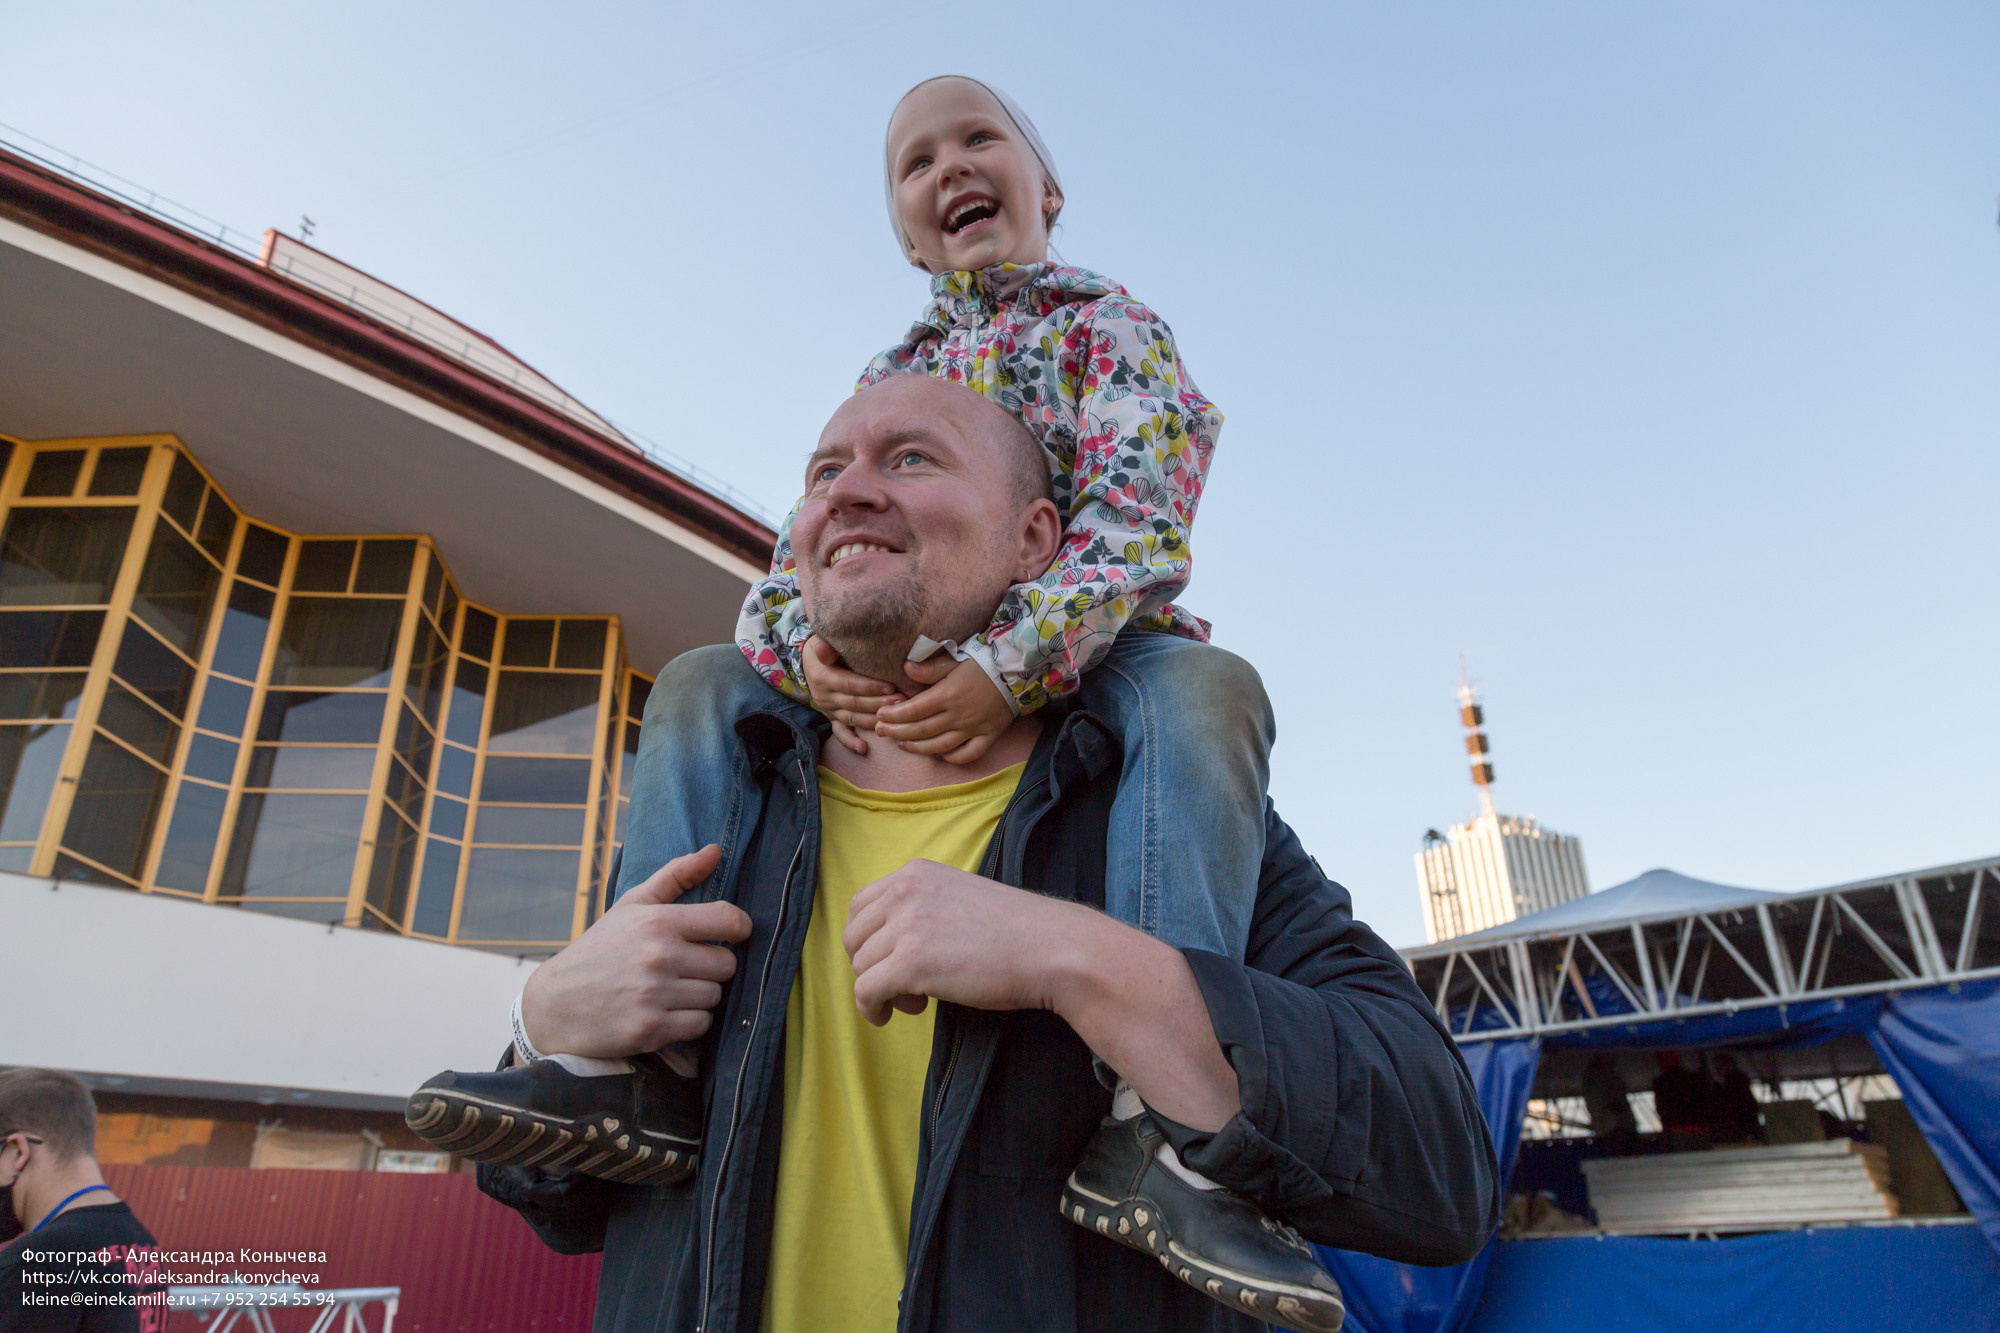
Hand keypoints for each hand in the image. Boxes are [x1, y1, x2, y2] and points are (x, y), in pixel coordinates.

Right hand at [519, 845, 750, 1056]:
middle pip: (727, 964)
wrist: (554, 1004)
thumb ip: (676, 876)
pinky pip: (701, 1024)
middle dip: (712, 967)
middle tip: (686, 968)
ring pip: (715, 996)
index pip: (729, 920)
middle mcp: (659, 956)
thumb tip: (716, 850)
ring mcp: (655, 995)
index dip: (738, 928)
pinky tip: (667, 1012)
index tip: (729, 935)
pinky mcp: (651, 1029)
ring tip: (671, 991)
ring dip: (700, 996)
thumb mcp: (631, 905)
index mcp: (658, 922)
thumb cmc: (600, 949)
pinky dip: (689, 1022)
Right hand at [803, 635, 903, 755]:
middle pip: (855, 703)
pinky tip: (863, 749)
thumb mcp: (821, 640)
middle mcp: (825, 696)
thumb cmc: (826, 645)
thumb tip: (824, 649)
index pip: (849, 684)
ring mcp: (829, 709)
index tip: (891, 687)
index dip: (870, 687)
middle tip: (901, 702)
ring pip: (853, 718)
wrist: (811, 660)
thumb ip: (827, 645)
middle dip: (879, 704)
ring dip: (874, 720)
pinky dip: (850, 742)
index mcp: (823, 677)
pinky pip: (840, 732)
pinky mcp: (832, 717)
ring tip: (895, 718)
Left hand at [841, 857, 1240, 1130]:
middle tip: (905, 984)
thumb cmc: (1018, 933)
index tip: (893, 959)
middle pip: (853, 936)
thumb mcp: (961, 899)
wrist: (1054, 949)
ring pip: (859, 967)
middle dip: (870, 965)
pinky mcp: (911, 962)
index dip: (869, 939)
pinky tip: (895, 1015)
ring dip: (881, 989)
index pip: (860, 904)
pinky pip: (866, 992)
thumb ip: (923, 909)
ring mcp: (907, 925)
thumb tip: (887, 943)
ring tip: (917, 999)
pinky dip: (873, 1009)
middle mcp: (905, 891)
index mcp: (917, 872)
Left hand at [872, 656, 1013, 763]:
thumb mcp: (955, 659)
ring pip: (940, 746)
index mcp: (947, 695)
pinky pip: (968, 754)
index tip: (880, 716)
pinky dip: (952, 758)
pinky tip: (939, 754)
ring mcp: (973, 729)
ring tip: (901, 744)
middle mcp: (958, 715)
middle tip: (881, 732)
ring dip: (917, 747)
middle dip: (897, 732)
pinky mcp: (988, 736)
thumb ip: (930, 668)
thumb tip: (906, 668)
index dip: (893, 715)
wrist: (1017, 671)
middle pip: (921, 731)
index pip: (913, 710)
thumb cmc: (984, 663)